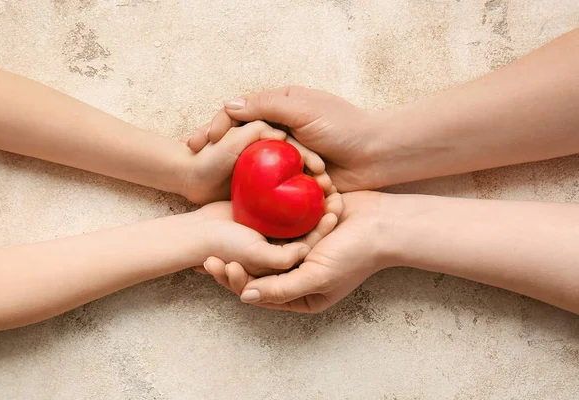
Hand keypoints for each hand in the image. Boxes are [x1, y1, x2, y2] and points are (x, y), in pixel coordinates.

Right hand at [186, 86, 382, 191]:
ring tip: (202, 177)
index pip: (239, 113)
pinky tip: (230, 193)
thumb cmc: (342, 126)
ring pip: (249, 159)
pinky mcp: (293, 177)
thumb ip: (267, 105)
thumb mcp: (302, 108)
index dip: (216, 124)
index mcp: (280, 108)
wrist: (375, 156)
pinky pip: (267, 180)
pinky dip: (251, 185)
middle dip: (214, 144)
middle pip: (239, 136)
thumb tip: (229, 103)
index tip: (197, 141)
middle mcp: (279, 131)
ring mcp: (285, 155)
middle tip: (190, 155)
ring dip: (227, 165)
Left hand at [203, 191, 399, 311]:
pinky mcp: (298, 230)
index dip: (237, 282)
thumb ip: (281, 289)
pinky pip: (273, 232)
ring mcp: (296, 252)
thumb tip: (245, 298)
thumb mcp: (317, 277)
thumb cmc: (354, 255)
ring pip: (261, 253)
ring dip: (241, 247)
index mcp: (300, 296)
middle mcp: (295, 276)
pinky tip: (236, 220)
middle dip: (233, 265)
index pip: (260, 294)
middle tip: (208, 256)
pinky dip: (257, 230)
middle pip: (256, 274)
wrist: (382, 222)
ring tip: (216, 239)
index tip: (223, 265)